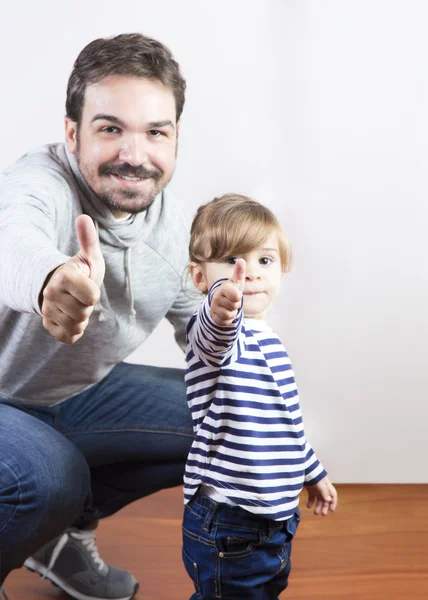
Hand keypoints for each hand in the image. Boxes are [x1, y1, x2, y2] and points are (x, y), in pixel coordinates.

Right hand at [41, 215, 105, 343]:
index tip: (87, 284)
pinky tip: (71, 317)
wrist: (62, 287)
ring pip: (78, 326)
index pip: (92, 297)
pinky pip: (70, 337)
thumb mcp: (89, 256)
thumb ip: (88, 239)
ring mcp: (48, 311)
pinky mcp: (49, 326)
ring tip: (77, 305)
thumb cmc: (82, 271)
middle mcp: (51, 294)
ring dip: (83, 318)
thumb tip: (84, 217)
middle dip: (88, 306)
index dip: (94, 293)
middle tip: (81, 296)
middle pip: (85, 313)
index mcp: (63, 276)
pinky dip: (75, 330)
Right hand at [210, 259, 245, 325]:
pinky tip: (225, 313)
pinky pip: (225, 322)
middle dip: (236, 305)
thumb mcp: (236, 281)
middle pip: (234, 306)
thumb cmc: (232, 290)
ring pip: (229, 315)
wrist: (222, 301)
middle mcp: (217, 297)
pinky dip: (228, 320)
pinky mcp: (214, 317)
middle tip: (233, 300)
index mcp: (223, 288)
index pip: (235, 295)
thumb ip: (239, 272)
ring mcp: (214, 308)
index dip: (237, 296)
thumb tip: (241, 260)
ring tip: (229, 306)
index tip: (237, 295)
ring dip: (232, 312)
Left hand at [306, 475, 337, 515]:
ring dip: (318, 506)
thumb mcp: (320, 483)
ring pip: (319, 500)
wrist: (304, 468)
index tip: (331, 510)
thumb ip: (324, 492)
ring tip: (315, 513)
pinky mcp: (310, 489)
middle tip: (323, 514)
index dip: (333, 503)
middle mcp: (323, 488)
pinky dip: (310, 502)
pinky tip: (308, 506)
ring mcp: (316, 489)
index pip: (333, 496)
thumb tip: (329, 500)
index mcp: (327, 486)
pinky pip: (311, 497)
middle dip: (325, 507)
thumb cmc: (314, 474)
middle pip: (326, 499)